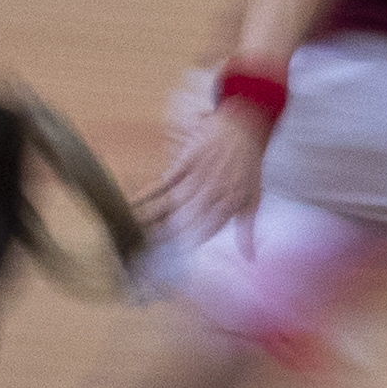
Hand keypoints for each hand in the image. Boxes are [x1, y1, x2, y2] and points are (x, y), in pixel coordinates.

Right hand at [141, 102, 269, 249]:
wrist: (243, 128)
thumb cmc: (249, 166)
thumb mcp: (254, 199)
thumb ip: (247, 232)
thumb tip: (249, 259)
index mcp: (229, 204)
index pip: (205, 231)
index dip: (188, 243)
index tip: (172, 255)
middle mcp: (212, 192)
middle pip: (184, 219)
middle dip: (164, 235)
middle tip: (145, 249)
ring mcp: (197, 177)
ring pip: (171, 203)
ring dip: (151, 218)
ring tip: (134, 231)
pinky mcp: (185, 162)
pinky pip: (163, 182)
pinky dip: (147, 193)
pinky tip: (133, 204)